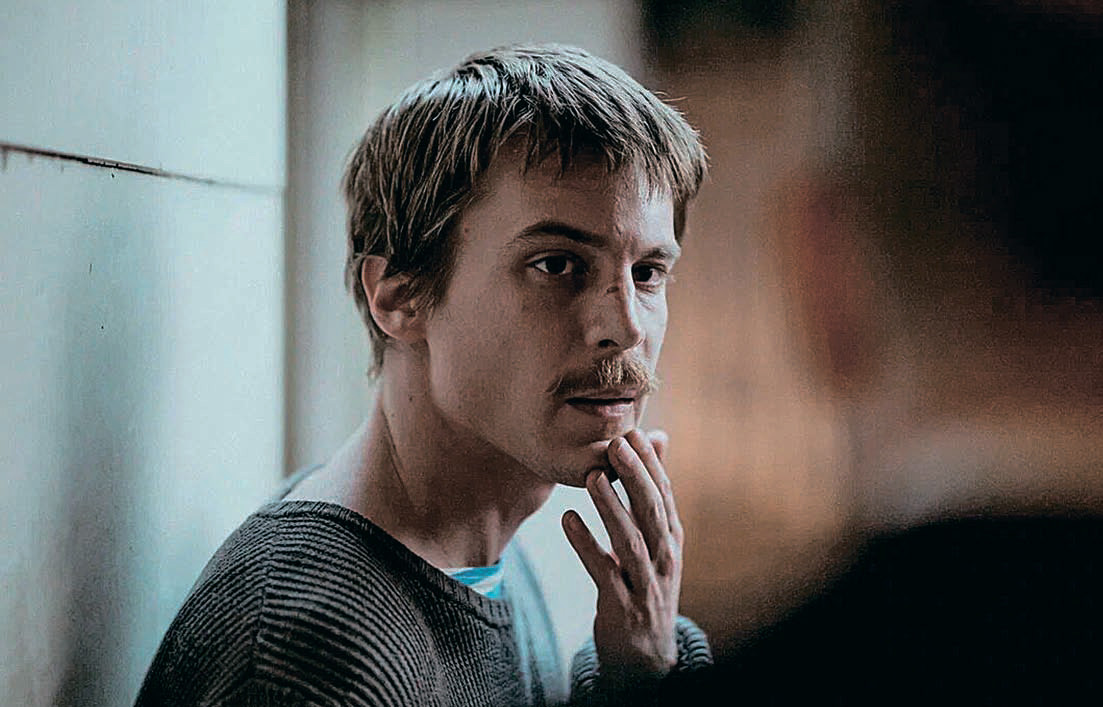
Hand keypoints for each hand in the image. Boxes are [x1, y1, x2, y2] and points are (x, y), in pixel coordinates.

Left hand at [562, 428, 683, 682]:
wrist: (644, 656)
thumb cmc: (646, 584)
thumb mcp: (656, 539)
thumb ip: (653, 491)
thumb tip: (658, 437)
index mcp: (671, 540)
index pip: (664, 496)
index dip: (651, 464)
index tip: (633, 433)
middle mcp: (664, 560)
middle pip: (652, 513)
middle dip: (635, 477)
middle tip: (616, 445)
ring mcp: (644, 585)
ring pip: (630, 541)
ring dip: (612, 508)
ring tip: (591, 477)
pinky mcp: (621, 607)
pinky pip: (603, 573)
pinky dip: (586, 545)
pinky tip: (568, 520)